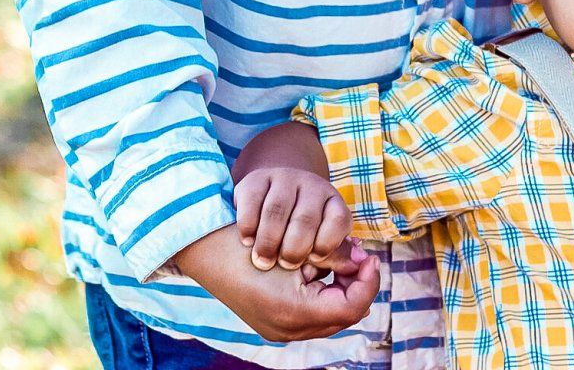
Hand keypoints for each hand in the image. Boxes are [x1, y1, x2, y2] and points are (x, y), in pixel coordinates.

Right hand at [169, 224, 379, 342]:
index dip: (367, 282)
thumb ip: (334, 258)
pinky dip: (321, 291)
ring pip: (327, 314)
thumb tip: (361, 261)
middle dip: (355, 284)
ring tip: (341, 259)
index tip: (370, 256)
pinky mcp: (271, 321)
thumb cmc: (248, 243)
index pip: (351, 308)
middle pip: (342, 315)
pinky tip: (320, 267)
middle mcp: (286, 330)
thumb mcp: (297, 247)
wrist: (203, 248)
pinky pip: (310, 312)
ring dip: (339, 287)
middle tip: (360, 256)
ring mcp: (278, 329)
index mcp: (294, 314)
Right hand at [235, 166, 355, 272]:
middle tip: (285, 265)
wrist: (266, 203)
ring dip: (269, 242)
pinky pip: (251, 202)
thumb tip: (360, 263)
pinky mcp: (254, 180)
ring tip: (263, 262)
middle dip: (295, 249)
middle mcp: (311, 186)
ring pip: (277, 211)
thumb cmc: (297, 239)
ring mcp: (282, 180)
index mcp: (333, 203)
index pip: (339, 220)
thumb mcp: (320, 247)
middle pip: (306, 219)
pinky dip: (248, 226)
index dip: (328, 244)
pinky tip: (247, 241)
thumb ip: (337, 258)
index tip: (314, 260)